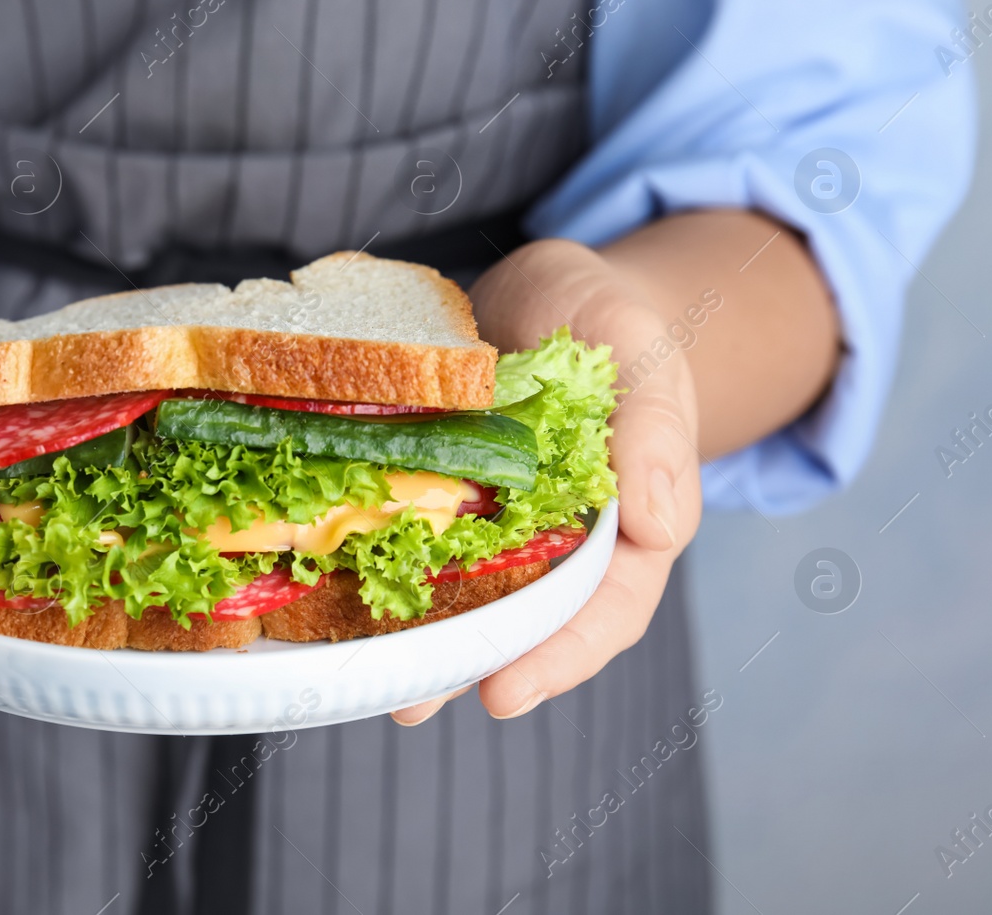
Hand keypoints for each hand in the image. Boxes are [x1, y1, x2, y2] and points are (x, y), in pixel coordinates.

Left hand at [392, 238, 702, 724]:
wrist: (546, 291)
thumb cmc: (608, 321)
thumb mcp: (642, 352)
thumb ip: (656, 430)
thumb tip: (660, 525)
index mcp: (625, 524)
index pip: (605, 609)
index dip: (560, 658)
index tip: (505, 694)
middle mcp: (555, 538)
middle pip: (522, 621)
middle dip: (467, 666)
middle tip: (410, 701)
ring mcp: (492, 523)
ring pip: (460, 594)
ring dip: (415, 637)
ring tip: (363, 676)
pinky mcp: (437, 495)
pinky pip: (411, 538)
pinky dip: (377, 565)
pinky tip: (330, 586)